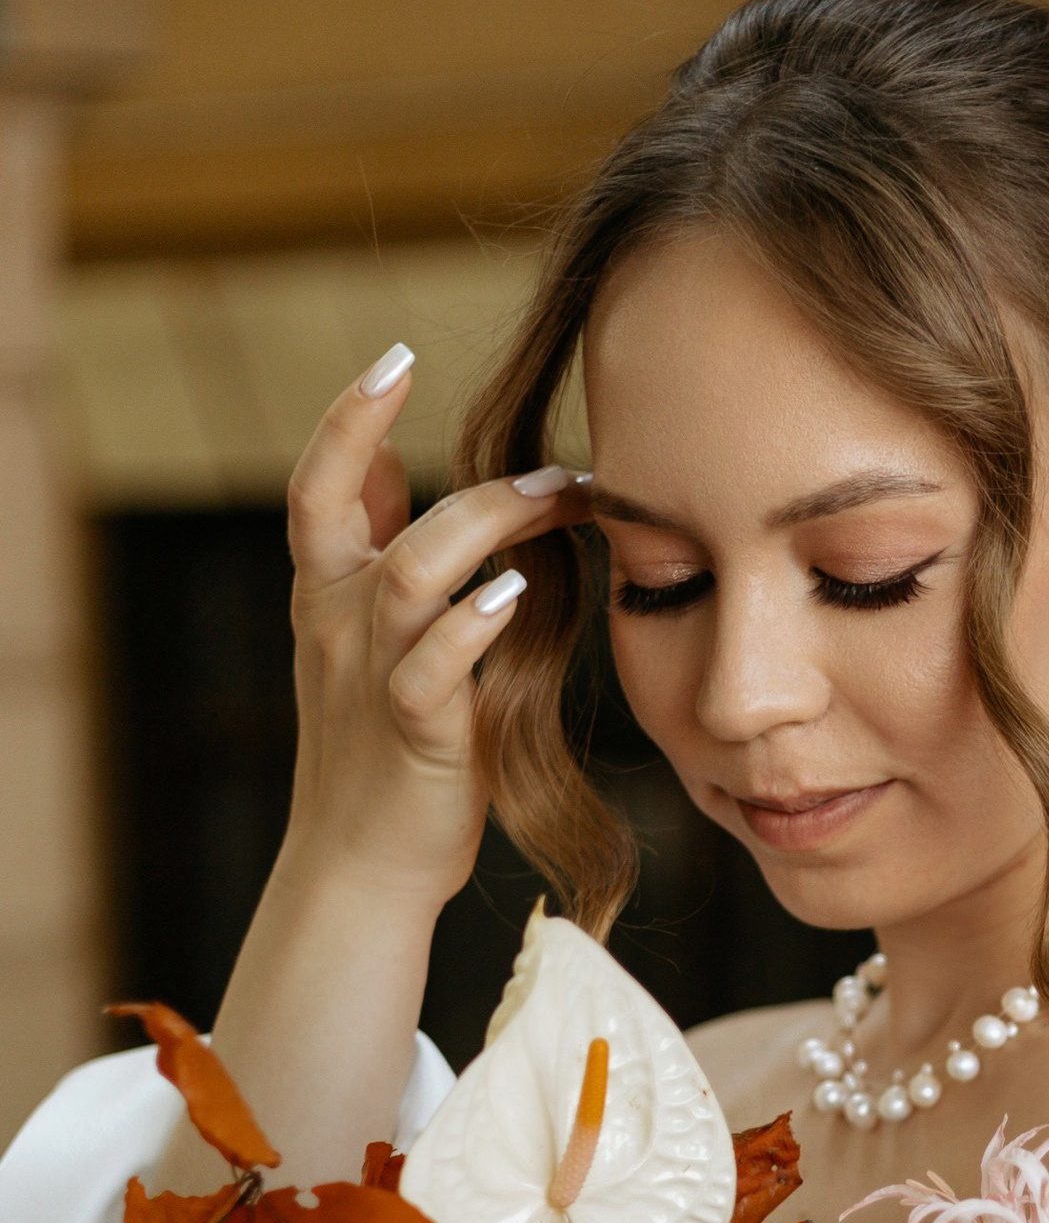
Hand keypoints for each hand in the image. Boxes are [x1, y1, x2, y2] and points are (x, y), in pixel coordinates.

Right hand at [279, 351, 583, 909]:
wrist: (359, 863)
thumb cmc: (378, 744)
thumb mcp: (357, 635)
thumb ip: (367, 549)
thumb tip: (377, 462)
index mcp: (324, 592)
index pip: (317, 485)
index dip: (348, 418)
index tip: (394, 359)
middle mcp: (337, 624)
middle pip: (378, 521)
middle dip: (472, 484)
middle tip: (557, 470)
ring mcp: (371, 677)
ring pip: (412, 575)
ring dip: (486, 530)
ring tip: (553, 505)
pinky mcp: (414, 732)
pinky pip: (436, 665)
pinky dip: (476, 625)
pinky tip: (519, 595)